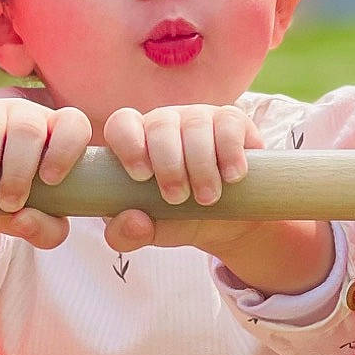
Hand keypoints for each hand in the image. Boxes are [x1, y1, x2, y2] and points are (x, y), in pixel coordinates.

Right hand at [0, 97, 91, 271]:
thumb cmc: (14, 207)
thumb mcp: (37, 225)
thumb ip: (46, 232)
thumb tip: (23, 219)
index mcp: (55, 135)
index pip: (73, 124)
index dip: (65, 149)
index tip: (50, 180)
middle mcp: (26, 116)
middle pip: (28, 129)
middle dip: (17, 173)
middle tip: (7, 204)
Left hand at [101, 104, 263, 254]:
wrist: (231, 222)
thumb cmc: (182, 218)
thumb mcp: (154, 231)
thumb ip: (129, 235)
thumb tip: (133, 221)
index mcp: (139, 143)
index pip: (122, 124)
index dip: (129, 144)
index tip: (141, 176)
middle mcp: (167, 125)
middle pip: (160, 124)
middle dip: (168, 165)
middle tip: (177, 198)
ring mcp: (200, 119)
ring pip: (195, 125)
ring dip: (201, 165)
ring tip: (207, 198)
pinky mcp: (232, 121)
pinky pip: (228, 124)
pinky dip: (229, 152)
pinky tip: (232, 177)